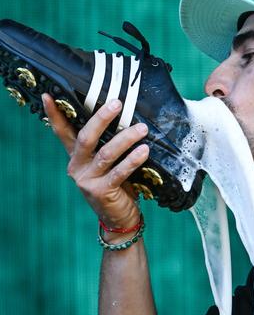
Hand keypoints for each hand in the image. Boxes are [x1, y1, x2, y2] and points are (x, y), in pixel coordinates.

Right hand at [43, 94, 148, 228]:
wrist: (118, 218)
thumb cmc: (117, 185)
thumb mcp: (107, 163)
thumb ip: (108, 144)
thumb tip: (126, 116)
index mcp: (76, 157)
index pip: (62, 132)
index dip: (55, 114)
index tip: (48, 95)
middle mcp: (77, 167)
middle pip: (85, 138)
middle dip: (101, 119)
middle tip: (117, 103)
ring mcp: (87, 180)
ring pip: (105, 153)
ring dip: (125, 139)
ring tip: (142, 128)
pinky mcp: (101, 191)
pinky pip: (119, 172)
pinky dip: (133, 160)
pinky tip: (144, 150)